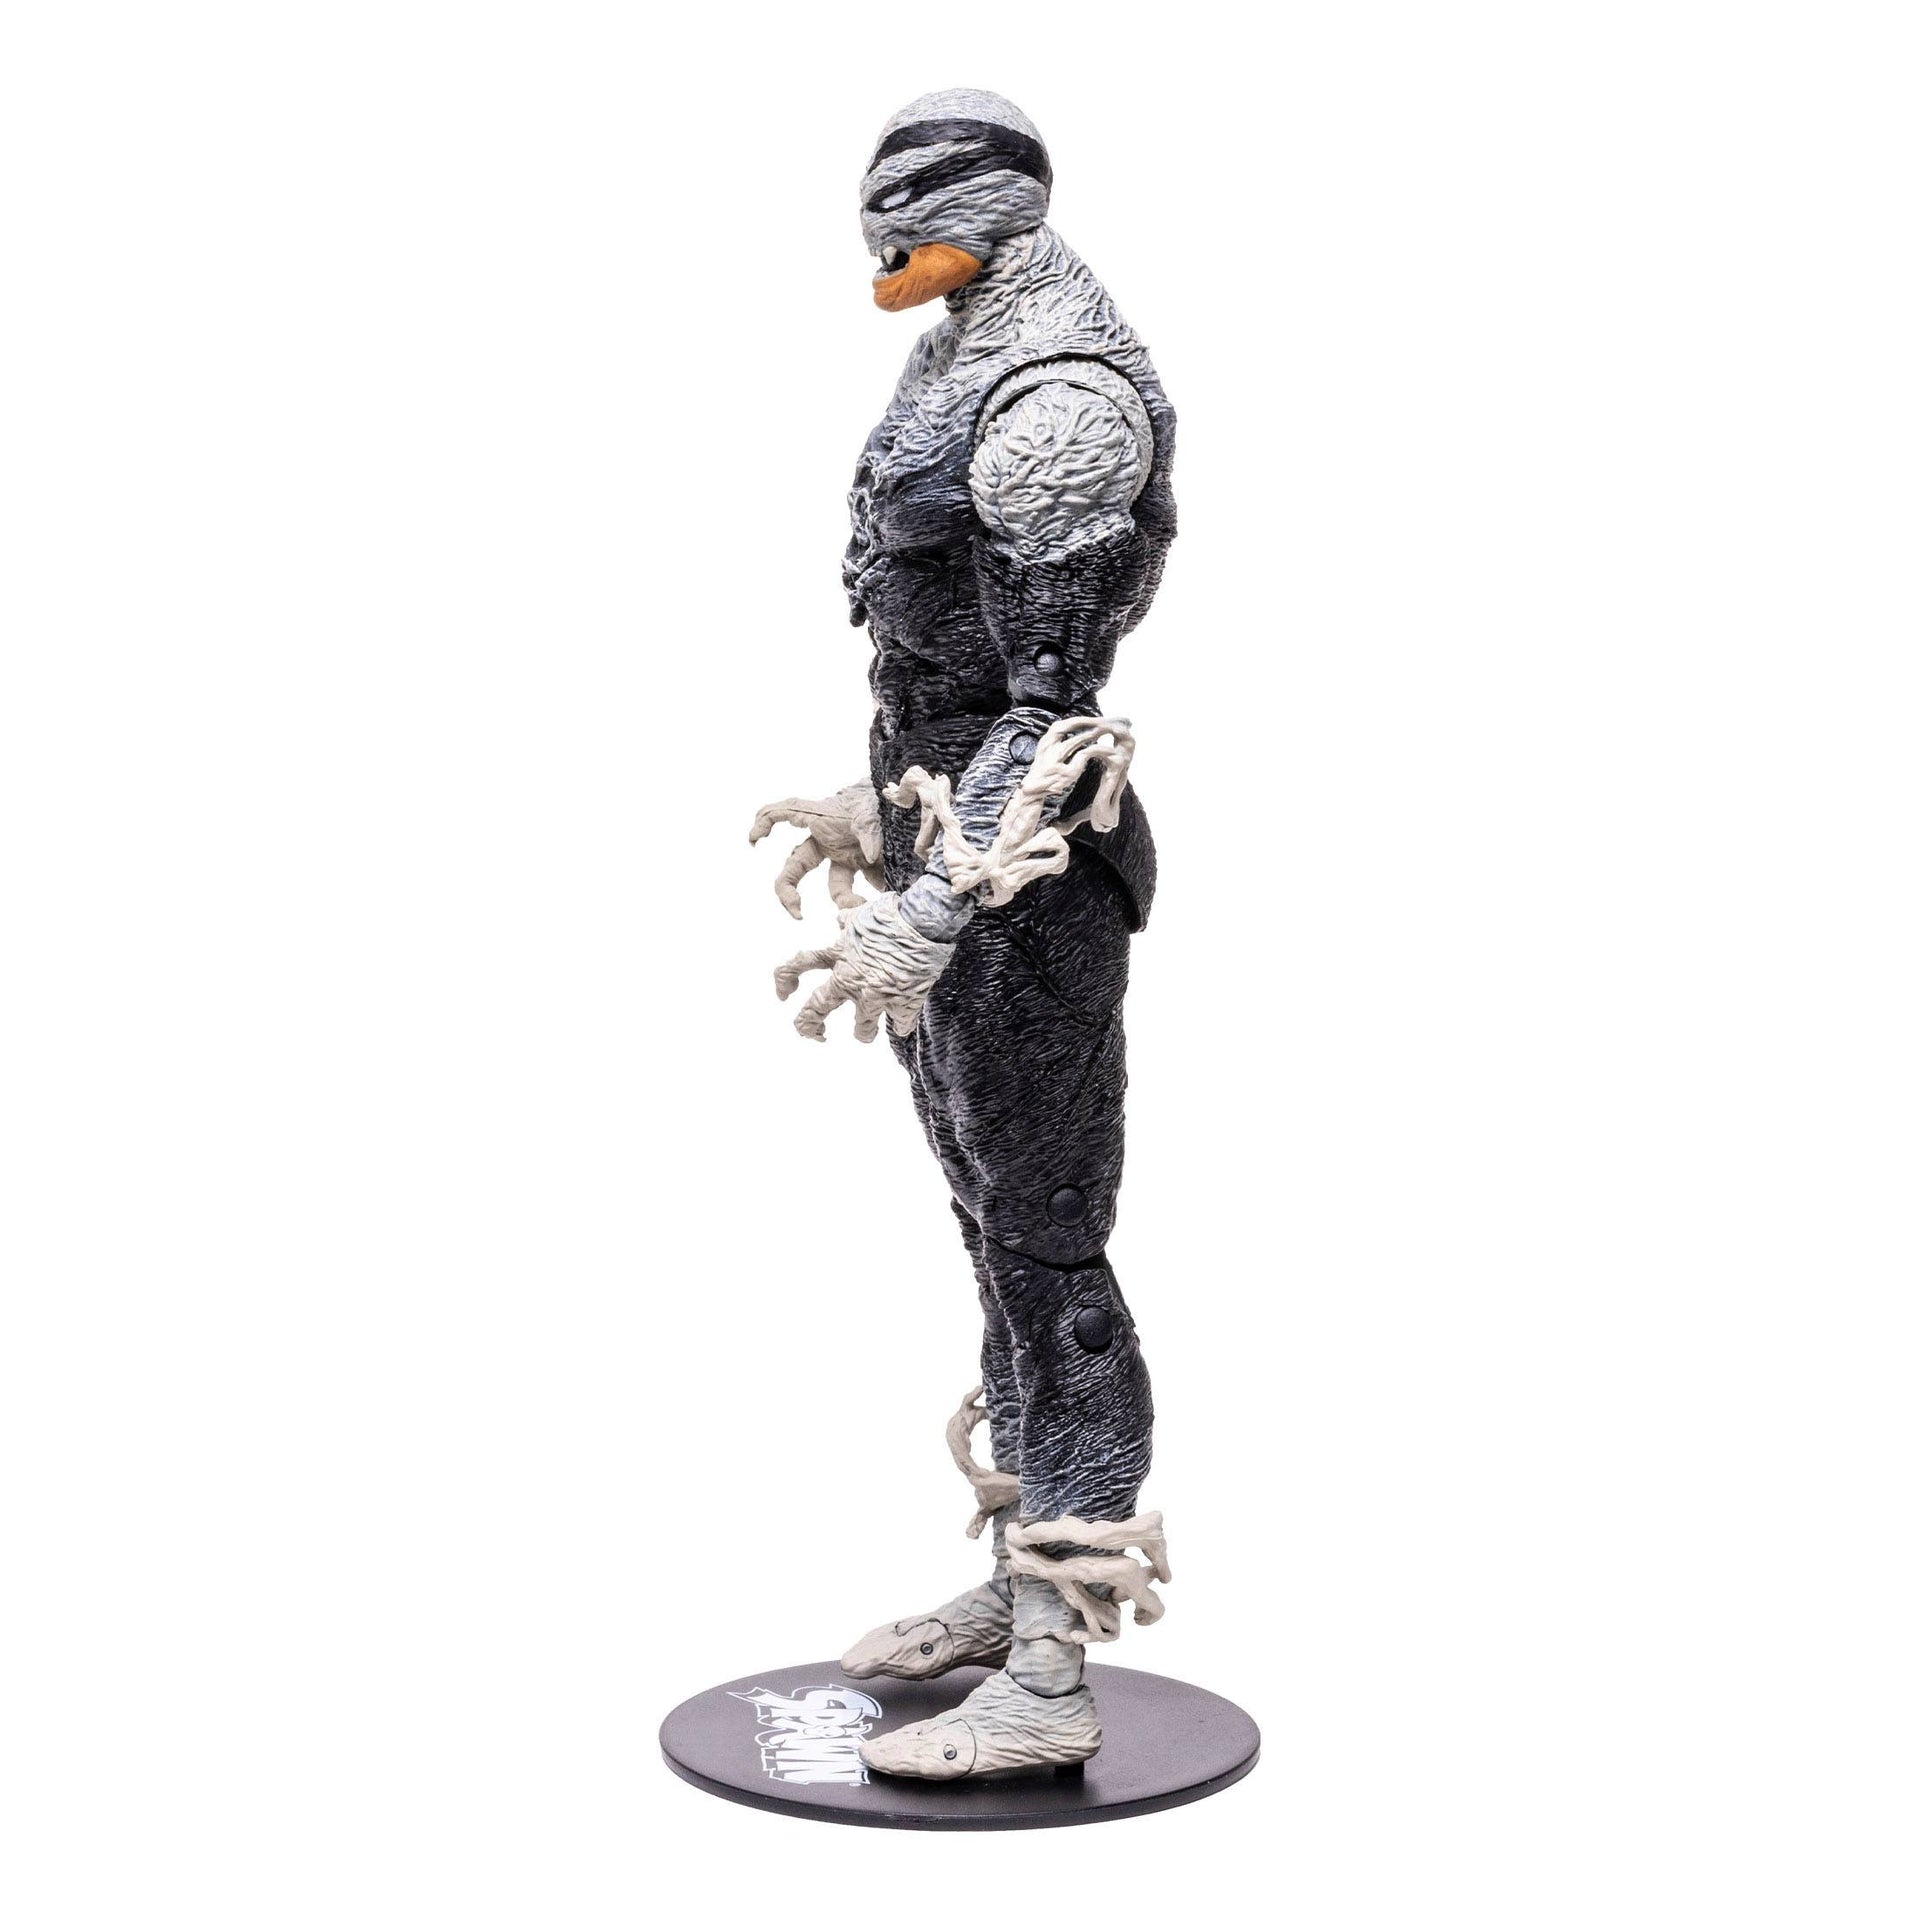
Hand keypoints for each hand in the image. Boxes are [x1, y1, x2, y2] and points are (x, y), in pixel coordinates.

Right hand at [748, 780, 885, 918]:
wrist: (904, 805)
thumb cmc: (878, 800)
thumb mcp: (872, 810)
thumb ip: (869, 830)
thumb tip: (869, 855)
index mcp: (821, 821)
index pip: (784, 814)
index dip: (764, 823)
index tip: (754, 841)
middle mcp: (827, 842)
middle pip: (796, 868)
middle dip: (789, 892)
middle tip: (798, 914)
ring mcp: (845, 857)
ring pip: (835, 888)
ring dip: (845, 901)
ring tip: (860, 906)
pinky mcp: (864, 868)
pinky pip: (866, 887)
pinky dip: (873, 896)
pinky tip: (885, 896)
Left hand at [774, 893, 955, 1041]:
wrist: (925, 923)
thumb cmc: (894, 913)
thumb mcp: (862, 913)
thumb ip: (847, 921)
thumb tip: (839, 919)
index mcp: (838, 954)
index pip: (796, 967)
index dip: (783, 982)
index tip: (784, 996)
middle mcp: (849, 979)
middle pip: (815, 1008)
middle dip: (808, 1026)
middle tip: (815, 1034)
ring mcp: (875, 996)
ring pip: (861, 1030)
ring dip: (863, 1034)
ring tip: (866, 1035)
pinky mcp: (902, 1005)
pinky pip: (901, 1025)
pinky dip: (903, 1024)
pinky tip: (904, 1021)